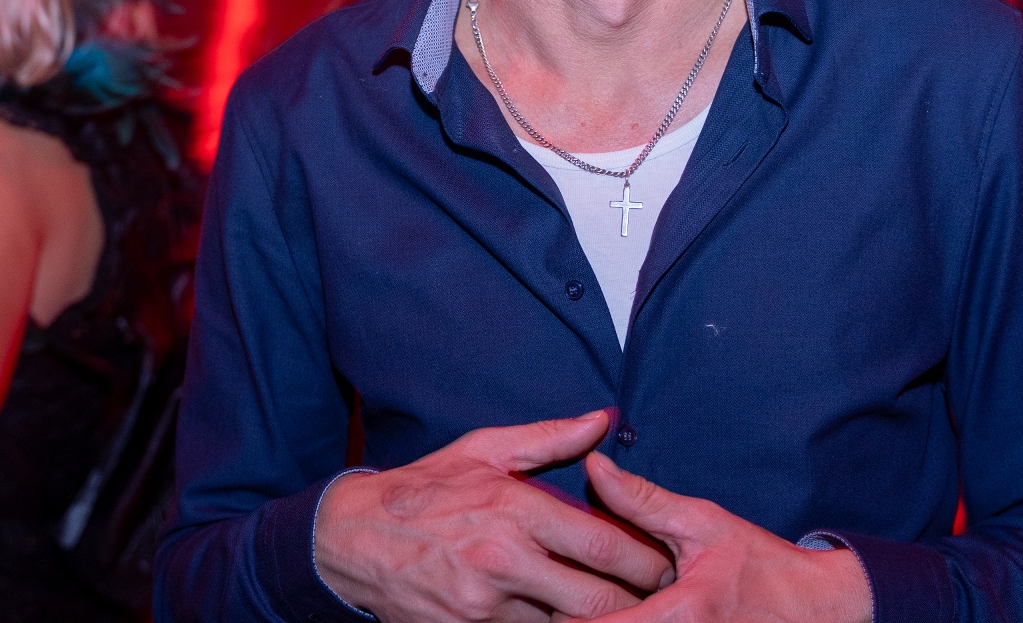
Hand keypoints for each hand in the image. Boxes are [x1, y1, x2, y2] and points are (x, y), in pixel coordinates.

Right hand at [314, 410, 673, 622]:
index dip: (648, 563)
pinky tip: (566, 618)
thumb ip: (548, 439)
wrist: (352, 538)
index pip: (605, 544)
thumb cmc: (425, 489)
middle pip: (598, 600)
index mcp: (516, 507)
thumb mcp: (483, 449)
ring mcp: (485, 604)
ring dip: (595, 622)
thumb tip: (602, 420)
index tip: (670, 567)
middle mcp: (504, 559)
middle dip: (638, 606)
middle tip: (662, 603)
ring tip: (624, 613)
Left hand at [581, 453, 868, 622]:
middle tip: (563, 601)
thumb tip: (594, 466)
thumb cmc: (763, 565)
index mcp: (679, 616)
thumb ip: (643, 502)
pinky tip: (628, 615)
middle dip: (576, 622)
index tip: (554, 593)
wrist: (821, 611)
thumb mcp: (704, 524)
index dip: (564, 614)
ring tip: (591, 608)